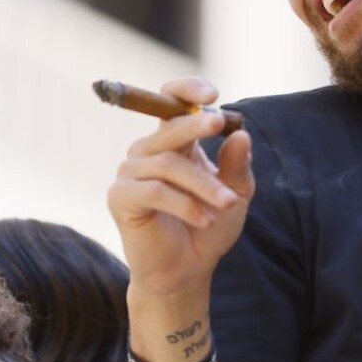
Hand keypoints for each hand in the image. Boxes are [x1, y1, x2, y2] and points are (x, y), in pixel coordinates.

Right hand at [106, 77, 254, 297]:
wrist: (187, 270)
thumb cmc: (209, 227)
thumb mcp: (234, 195)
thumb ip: (237, 166)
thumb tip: (241, 134)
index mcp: (174, 143)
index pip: (171, 102)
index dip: (186, 91)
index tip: (212, 94)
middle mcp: (148, 151)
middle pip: (168, 126)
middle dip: (196, 124)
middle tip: (220, 124)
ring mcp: (130, 173)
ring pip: (168, 163)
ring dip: (203, 183)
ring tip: (227, 204)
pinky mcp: (120, 197)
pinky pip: (154, 191)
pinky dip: (184, 204)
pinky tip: (204, 219)